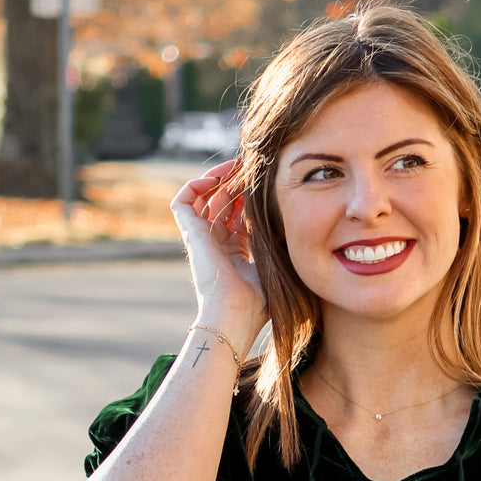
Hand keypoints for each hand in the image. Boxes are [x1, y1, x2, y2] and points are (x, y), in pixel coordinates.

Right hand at [169, 159, 267, 340]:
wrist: (235, 314)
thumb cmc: (258, 301)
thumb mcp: (274, 265)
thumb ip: (278, 243)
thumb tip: (295, 222)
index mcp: (235, 254)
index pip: (238, 217)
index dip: (249, 198)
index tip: (264, 182)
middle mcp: (216, 245)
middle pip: (222, 203)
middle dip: (236, 183)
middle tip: (252, 167)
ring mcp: (202, 239)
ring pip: (205, 198)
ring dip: (219, 178)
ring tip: (237, 166)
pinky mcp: (190, 234)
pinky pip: (184, 200)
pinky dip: (197, 184)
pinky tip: (218, 178)